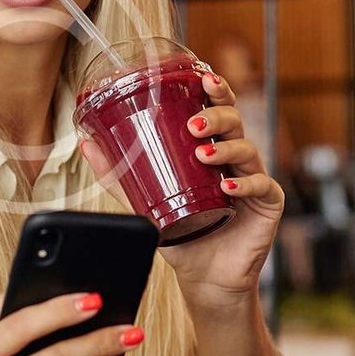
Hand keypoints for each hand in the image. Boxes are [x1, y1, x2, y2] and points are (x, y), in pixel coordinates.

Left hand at [79, 70, 284, 312]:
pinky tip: (229, 185)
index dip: (214, 90)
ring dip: (224, 147)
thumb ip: (119, 176)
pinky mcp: (267, 204)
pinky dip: (246, 183)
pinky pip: (262, 185)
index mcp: (211, 148)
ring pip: (246, 148)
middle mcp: (234, 158)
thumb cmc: (180, 235)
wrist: (203, 278)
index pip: (216, 110)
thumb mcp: (145, 202)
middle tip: (193, 123)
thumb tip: (86, 144)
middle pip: (234, 121)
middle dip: (216, 114)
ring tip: (202, 154)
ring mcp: (253, 178)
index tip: (202, 77)